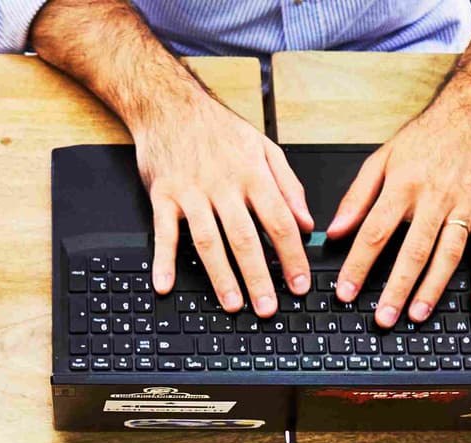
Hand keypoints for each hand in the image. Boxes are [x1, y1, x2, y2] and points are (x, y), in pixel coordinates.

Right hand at [133, 86, 313, 316]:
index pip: (279, 221)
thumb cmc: (218, 129)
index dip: (292, 256)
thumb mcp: (263, 148)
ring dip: (221, 277)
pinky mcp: (163, 196)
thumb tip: (307, 223)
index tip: (300, 284)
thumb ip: (288, 186)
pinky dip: (162, 261)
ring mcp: (191, 192)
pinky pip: (164, 233)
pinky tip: (165, 285)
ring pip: (209, 240)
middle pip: (245, 238)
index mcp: (252, 174)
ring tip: (232, 305)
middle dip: (259, 277)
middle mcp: (223, 185)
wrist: (169, 105)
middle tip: (268, 309)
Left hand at [326, 96, 470, 327]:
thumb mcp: (382, 158)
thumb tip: (335, 231)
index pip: (375, 232)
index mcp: (404, 185)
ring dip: (433, 287)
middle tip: (383, 317)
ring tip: (417, 315)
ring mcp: (464, 206)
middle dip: (397, 287)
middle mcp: (435, 197)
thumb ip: (357, 196)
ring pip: (448, 253)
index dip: (358, 265)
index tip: (345, 292)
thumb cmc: (427, 137)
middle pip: (413, 250)